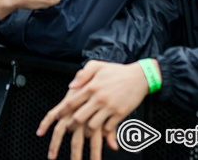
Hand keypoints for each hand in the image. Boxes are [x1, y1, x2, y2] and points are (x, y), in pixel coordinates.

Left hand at [37, 60, 151, 158]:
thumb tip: (71, 86)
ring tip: (84, 131)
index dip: (62, 111)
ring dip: (87, 131)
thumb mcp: (97, 66)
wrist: (139, 77)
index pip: (72, 102)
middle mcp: (99, 98)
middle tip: (69, 128)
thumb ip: (82, 74)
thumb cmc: (116, 71)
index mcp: (91, 86)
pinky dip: (103, 131)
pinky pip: (108, 128)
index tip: (58, 116)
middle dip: (72, 125)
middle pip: (79, 117)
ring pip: (93, 126)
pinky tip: (101, 130)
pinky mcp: (120, 114)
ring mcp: (110, 107)